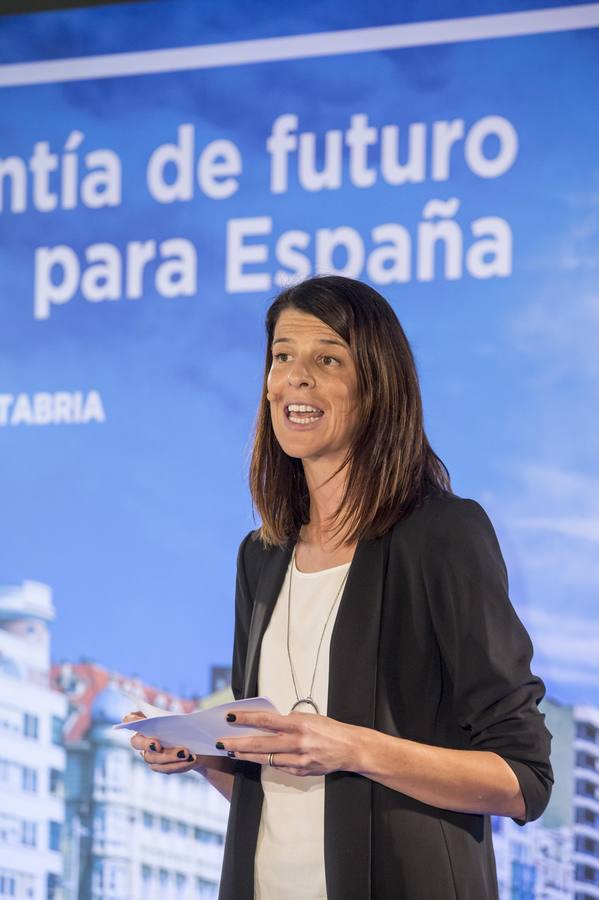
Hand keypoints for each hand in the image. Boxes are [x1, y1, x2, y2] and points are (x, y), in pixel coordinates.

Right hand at [123, 711, 205, 774]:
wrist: (197, 743)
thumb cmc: (185, 726)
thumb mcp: (182, 720)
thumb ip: (175, 720)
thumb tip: (179, 723)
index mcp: (145, 722)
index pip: (130, 719)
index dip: (132, 720)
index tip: (140, 722)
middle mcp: (142, 739)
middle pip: (136, 742)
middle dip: (147, 744)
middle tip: (158, 746)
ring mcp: (148, 754)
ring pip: (151, 758)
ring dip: (169, 756)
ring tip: (186, 753)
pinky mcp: (159, 766)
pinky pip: (164, 768)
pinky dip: (178, 764)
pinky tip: (190, 759)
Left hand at [216, 710, 358, 776]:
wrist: (350, 748)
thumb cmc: (329, 729)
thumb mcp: (309, 718)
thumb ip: (288, 721)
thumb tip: (266, 723)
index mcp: (298, 724)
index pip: (266, 720)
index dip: (246, 719)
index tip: (230, 717)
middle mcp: (297, 742)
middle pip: (260, 743)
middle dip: (238, 743)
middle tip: (221, 742)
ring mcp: (298, 760)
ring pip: (265, 759)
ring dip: (247, 755)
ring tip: (232, 752)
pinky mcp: (300, 772)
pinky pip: (278, 767)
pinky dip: (266, 762)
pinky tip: (254, 759)